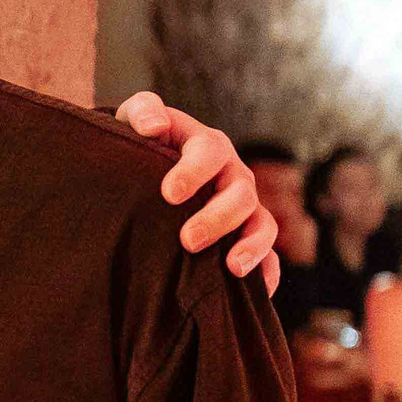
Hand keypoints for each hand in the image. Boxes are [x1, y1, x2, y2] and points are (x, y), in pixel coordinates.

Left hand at [115, 95, 280, 294]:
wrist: (145, 173)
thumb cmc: (141, 145)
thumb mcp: (133, 121)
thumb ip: (142, 112)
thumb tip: (154, 126)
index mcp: (208, 146)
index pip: (210, 151)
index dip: (193, 171)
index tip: (169, 194)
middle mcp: (232, 175)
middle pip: (240, 193)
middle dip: (217, 218)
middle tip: (188, 240)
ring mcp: (244, 207)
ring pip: (261, 224)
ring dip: (250, 246)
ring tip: (232, 267)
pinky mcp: (246, 236)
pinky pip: (268, 255)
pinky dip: (268, 271)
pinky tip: (257, 289)